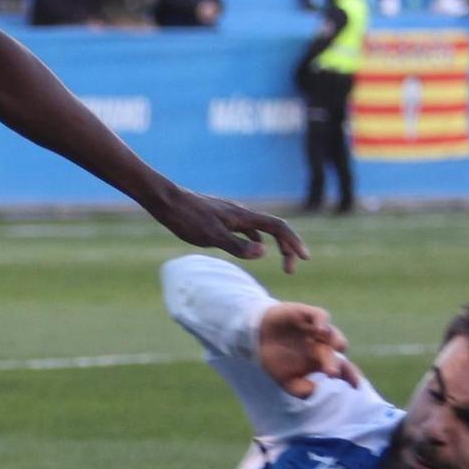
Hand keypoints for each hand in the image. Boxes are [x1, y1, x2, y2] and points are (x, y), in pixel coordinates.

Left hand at [145, 188, 308, 272]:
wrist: (165, 200)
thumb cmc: (186, 219)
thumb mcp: (211, 236)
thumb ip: (237, 246)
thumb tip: (264, 252)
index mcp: (243, 217)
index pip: (277, 227)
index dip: (293, 242)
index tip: (302, 259)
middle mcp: (241, 213)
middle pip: (274, 228)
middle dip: (288, 246)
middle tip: (292, 267)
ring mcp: (230, 215)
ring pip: (261, 228)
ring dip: (274, 243)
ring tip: (280, 259)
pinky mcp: (219, 217)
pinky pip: (246, 228)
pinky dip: (256, 239)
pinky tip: (251, 247)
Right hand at [258, 302, 358, 395]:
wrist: (258, 335)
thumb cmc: (277, 358)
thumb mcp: (285, 379)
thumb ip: (299, 389)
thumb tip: (314, 391)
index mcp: (323, 360)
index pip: (343, 368)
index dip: (351, 376)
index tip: (356, 386)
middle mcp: (323, 344)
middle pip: (335, 354)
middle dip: (335, 363)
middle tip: (331, 374)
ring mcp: (316, 329)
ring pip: (333, 333)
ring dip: (336, 340)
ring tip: (336, 348)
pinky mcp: (307, 314)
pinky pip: (320, 316)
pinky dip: (322, 322)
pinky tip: (320, 330)